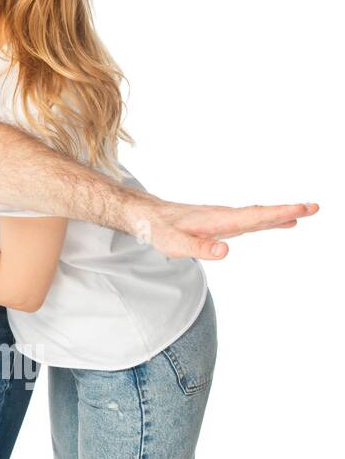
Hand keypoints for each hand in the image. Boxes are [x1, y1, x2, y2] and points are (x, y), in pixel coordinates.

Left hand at [124, 194, 318, 259]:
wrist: (144, 215)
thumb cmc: (157, 230)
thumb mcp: (174, 244)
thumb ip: (199, 248)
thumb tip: (226, 251)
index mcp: (218, 221)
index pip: (254, 217)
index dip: (279, 213)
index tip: (302, 209)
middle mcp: (223, 216)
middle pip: (260, 214)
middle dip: (287, 211)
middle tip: (314, 207)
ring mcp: (222, 218)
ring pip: (256, 215)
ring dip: (280, 214)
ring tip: (304, 213)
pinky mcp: (219, 222)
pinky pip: (249, 219)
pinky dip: (267, 219)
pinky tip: (279, 222)